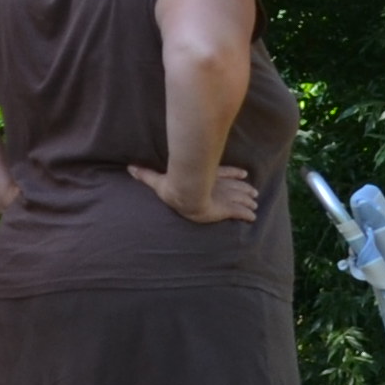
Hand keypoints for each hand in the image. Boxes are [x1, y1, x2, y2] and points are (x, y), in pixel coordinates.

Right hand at [128, 162, 261, 223]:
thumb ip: (146, 175)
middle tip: (254, 192)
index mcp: (205, 178)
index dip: (233, 174)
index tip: (244, 173)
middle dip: (244, 189)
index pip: (223, 174)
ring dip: (248, 200)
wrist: (185, 194)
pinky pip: (240, 212)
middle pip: (235, 187)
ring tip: (255, 203)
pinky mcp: (226, 209)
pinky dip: (247, 214)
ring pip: (240, 198)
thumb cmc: (174, 186)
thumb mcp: (158, 181)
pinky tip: (253, 217)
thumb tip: (129, 167)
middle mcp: (216, 187)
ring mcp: (222, 197)